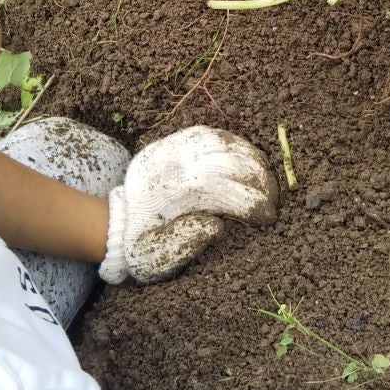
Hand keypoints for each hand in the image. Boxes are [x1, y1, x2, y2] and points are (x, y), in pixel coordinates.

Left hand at [100, 125, 278, 284]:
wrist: (115, 222)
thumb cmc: (141, 244)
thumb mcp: (156, 257)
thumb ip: (185, 243)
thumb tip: (217, 226)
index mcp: (169, 193)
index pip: (221, 188)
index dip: (251, 202)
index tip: (268, 218)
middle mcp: (173, 163)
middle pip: (227, 161)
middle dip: (259, 180)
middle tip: (274, 201)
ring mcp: (174, 147)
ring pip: (224, 141)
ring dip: (253, 160)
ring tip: (268, 182)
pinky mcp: (176, 141)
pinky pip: (213, 133)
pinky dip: (238, 145)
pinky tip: (251, 162)